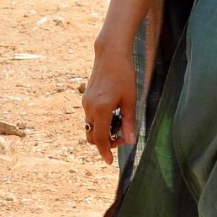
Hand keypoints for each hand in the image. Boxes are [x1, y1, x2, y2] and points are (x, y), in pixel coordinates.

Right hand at [81, 47, 137, 165]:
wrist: (110, 55)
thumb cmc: (124, 75)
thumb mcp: (130, 100)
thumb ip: (129, 122)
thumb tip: (130, 141)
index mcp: (101, 109)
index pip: (100, 139)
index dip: (104, 152)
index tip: (109, 162)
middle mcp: (89, 108)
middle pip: (92, 136)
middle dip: (105, 142)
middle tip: (122, 137)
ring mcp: (85, 103)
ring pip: (90, 126)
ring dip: (102, 131)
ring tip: (120, 123)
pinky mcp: (86, 98)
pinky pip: (90, 116)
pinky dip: (100, 121)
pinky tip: (114, 113)